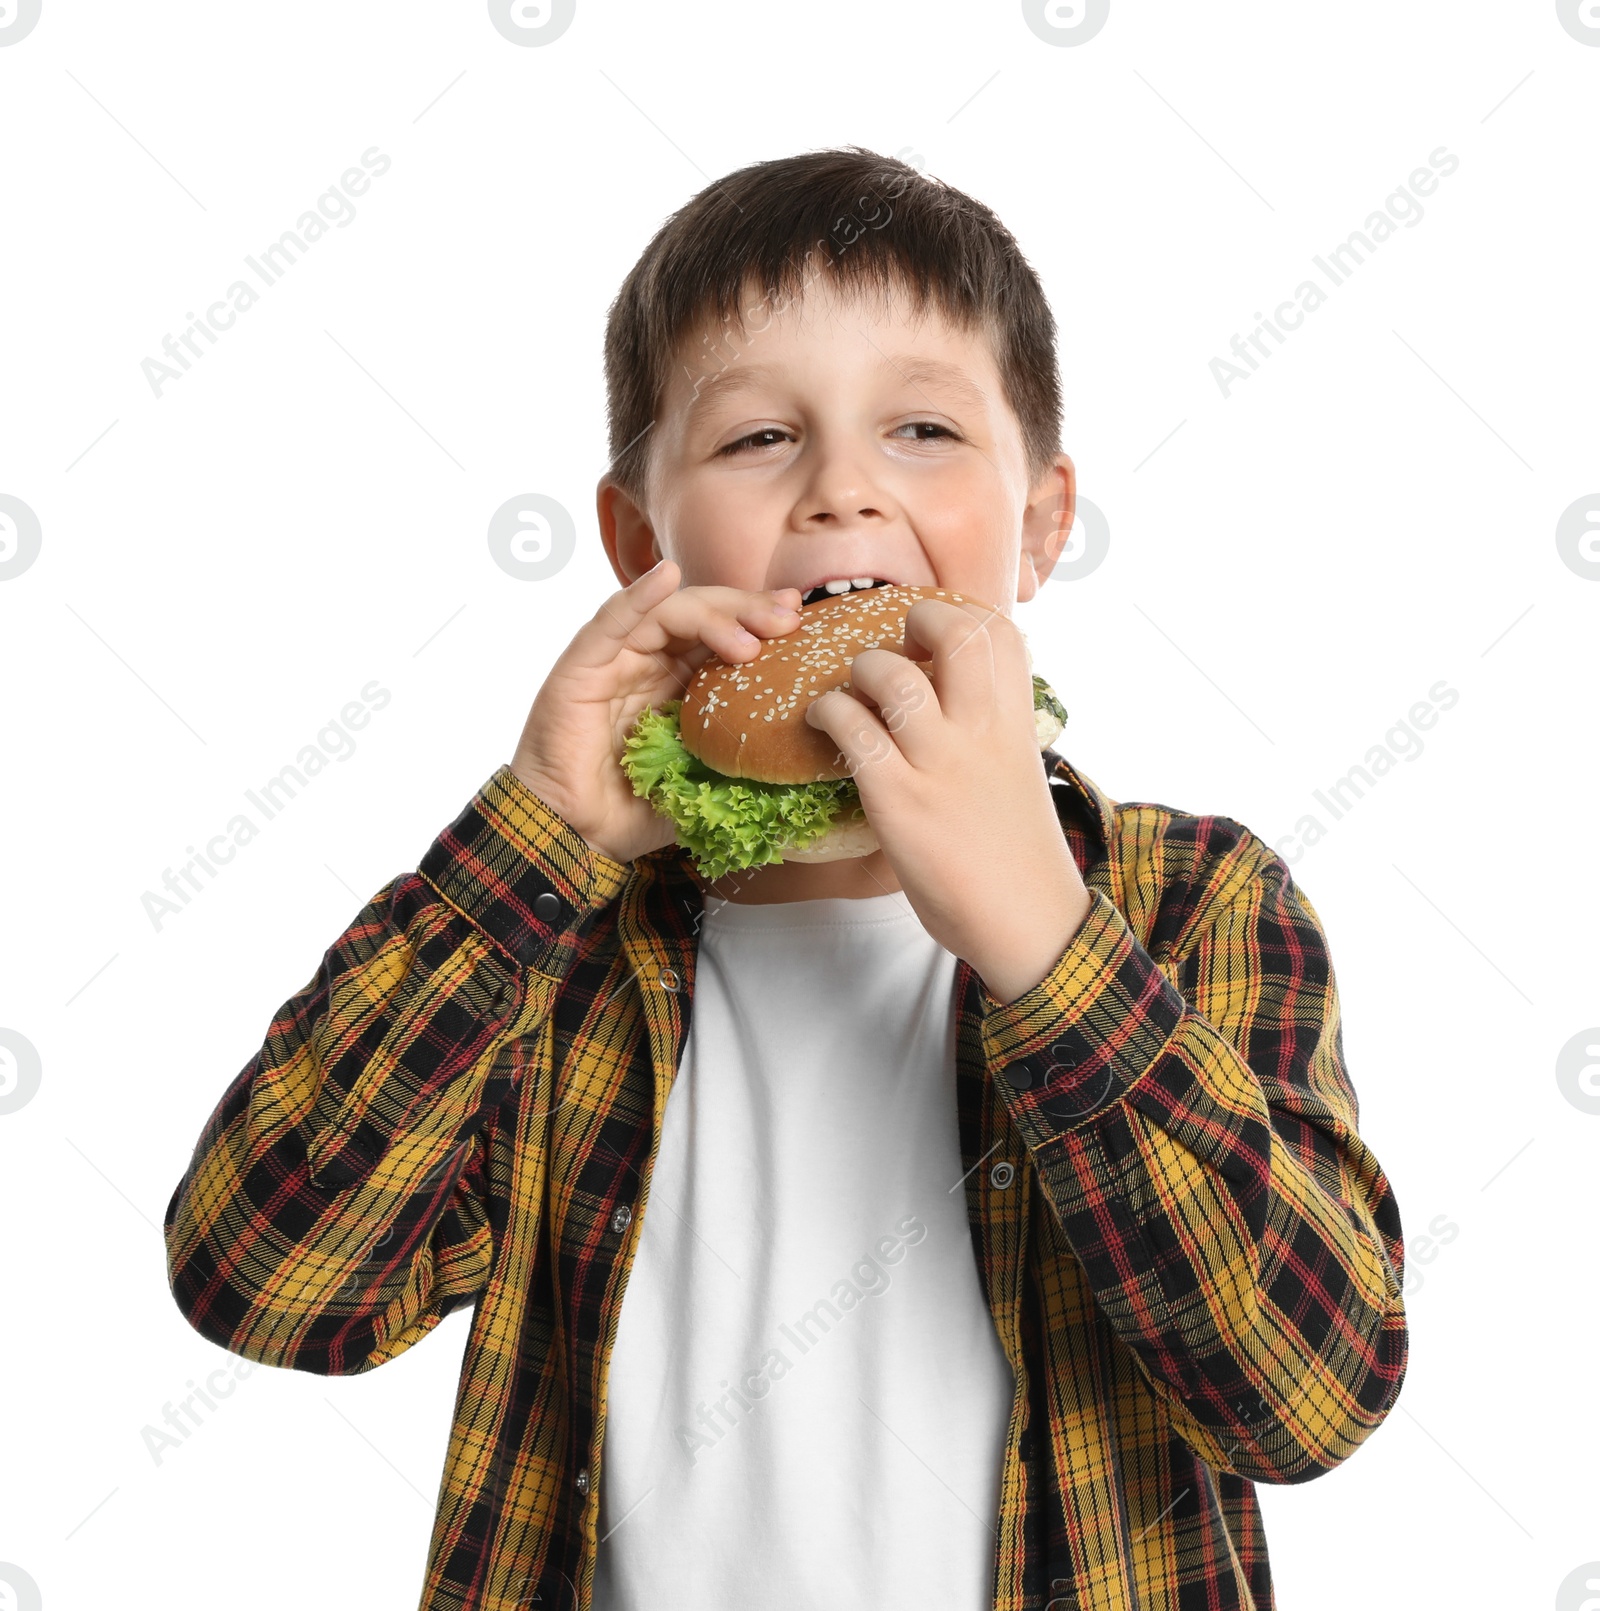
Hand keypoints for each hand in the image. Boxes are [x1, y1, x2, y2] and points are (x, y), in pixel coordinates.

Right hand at [510, 560, 802, 864]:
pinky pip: (611, 620)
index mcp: (678, 684)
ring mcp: (616, 661)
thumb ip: (740, 763)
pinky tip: (666, 576)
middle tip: (787, 619)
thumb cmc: (632, 813)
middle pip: (703, 614)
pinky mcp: (582, 666)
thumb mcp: (705, 783)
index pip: (723, 635)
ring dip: (713, 614)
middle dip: (748, 610)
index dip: (760, 621)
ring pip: (668, 612)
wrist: (574, 837)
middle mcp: (648, 663)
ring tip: (749, 638)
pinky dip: (640, 595)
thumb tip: (799, 762)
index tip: (801, 623)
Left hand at [804, 597, 1091, 1002]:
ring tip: (851, 692)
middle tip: (897, 644)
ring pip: (891, 674)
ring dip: (861, 669)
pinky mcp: (898, 800)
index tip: (937, 629)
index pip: (1002, 633)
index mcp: (1015, 725)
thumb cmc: (1016, 854)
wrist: (1027, 923)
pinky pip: (852, 729)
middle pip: (957, 634)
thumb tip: (949, 699)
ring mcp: (939, 764)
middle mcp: (981, 733)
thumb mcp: (1017, 774)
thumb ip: (990, 732)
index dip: (964, 613)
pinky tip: (821, 724)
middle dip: (918, 619)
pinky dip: (827, 713)